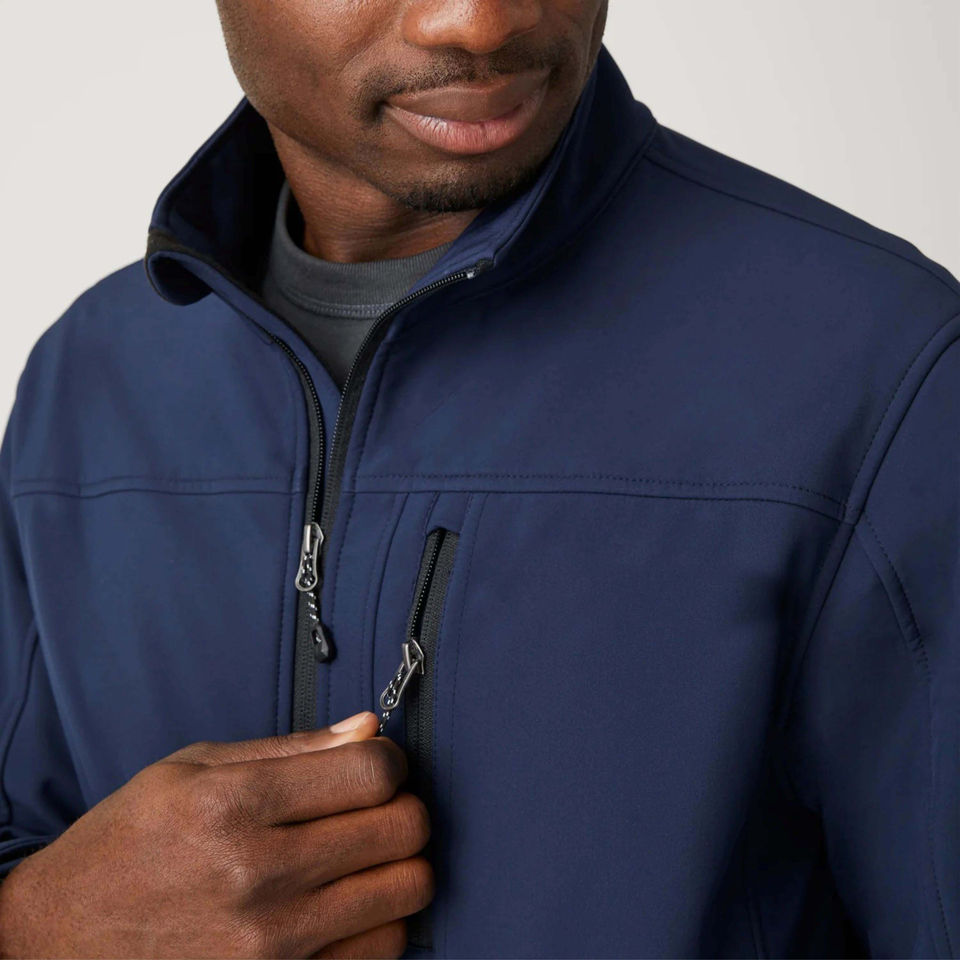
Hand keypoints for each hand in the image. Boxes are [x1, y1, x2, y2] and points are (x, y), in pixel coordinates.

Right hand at [0, 711, 431, 958]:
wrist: (61, 942)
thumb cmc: (128, 842)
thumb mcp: (192, 770)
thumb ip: (291, 750)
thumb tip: (370, 729)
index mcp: (234, 805)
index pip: (373, 772)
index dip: (391, 762)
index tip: (379, 767)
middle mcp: (258, 875)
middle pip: (403, 829)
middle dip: (403, 808)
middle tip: (377, 809)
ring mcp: (273, 945)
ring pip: (408, 891)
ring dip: (398, 866)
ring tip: (363, 857)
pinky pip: (383, 950)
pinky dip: (381, 921)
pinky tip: (348, 904)